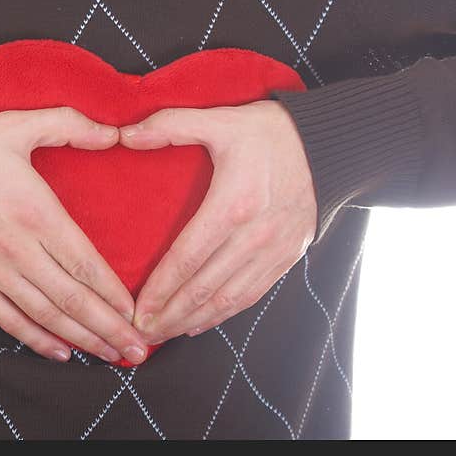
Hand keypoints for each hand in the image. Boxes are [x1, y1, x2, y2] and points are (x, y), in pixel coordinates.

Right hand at [0, 107, 147, 364]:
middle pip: (72, 299)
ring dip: (81, 340)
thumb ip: (69, 124)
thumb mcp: (15, 124)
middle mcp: (18, 250)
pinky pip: (8, 320)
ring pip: (46, 315)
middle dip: (108, 328)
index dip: (114, 294)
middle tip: (137, 351)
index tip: (137, 313)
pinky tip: (60, 354)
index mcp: (35, 213)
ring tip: (111, 358)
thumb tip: (114, 133)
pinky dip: (36, 340)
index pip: (85, 263)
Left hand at [118, 100, 316, 343]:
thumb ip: (170, 125)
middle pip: (203, 289)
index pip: (187, 259)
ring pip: (227, 301)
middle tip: (139, 334)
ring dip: (192, 322)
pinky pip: (250, 296)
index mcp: (233, 206)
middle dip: (168, 316)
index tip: (136, 309)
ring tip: (162, 335)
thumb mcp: (220, 120)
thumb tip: (125, 135)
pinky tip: (198, 324)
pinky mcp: (286, 259)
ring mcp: (273, 252)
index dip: (159, 288)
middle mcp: (254, 237)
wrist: (330, 146)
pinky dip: (222, 315)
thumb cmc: (270, 133)